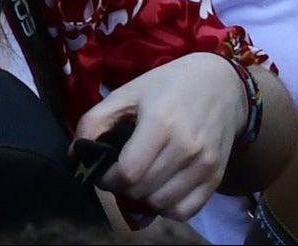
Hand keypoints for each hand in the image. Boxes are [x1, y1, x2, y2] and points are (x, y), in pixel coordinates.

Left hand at [74, 54, 257, 225]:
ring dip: (144, 199)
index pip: (127, 173)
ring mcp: (204, 165)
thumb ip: (96, 120)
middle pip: (142, 191)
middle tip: (121, 173)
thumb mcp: (129, 92)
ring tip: (141, 179)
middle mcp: (186, 148)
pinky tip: (161, 188)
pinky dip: (167, 208)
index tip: (105, 170)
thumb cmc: (169, 85)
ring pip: (161, 206)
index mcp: (161, 123)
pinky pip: (185, 211)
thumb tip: (75, 154)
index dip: (107, 178)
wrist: (222, 85)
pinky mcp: (216, 178)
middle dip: (123, 188)